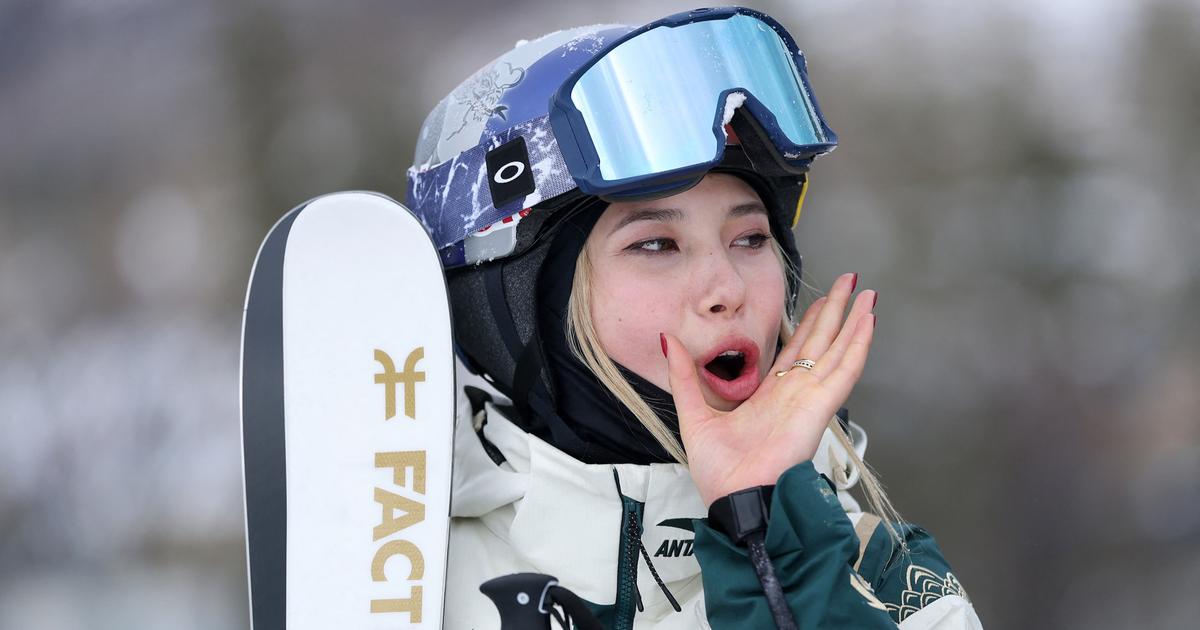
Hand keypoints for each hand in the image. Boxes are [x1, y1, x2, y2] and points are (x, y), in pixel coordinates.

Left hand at [662, 273, 876, 507]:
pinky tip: (868, 321)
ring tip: (867, 293)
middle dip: (836, 311)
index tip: (821, 300)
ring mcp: (811, 399)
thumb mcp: (693, 413)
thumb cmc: (719, 471)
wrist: (735, 499)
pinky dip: (858, 345)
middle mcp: (795, 393)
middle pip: (822, 343)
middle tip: (851, 281)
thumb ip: (683, 375)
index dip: (810, 323)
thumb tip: (667, 339)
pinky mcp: (819, 408)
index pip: (796, 350)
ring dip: (854, 320)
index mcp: (771, 396)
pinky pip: (844, 371)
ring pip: (838, 351)